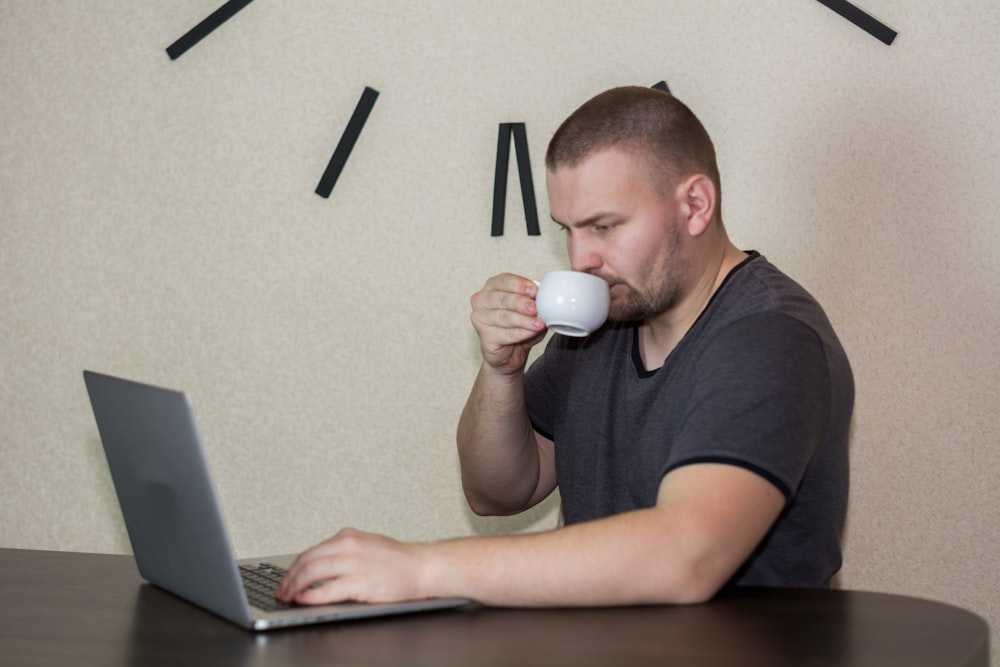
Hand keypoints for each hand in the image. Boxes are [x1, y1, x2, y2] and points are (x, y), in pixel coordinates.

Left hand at [275, 528, 434, 604]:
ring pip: (311, 573)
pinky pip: (327, 590)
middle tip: (282, 590)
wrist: (423, 566)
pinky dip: (310, 596)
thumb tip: (319, 565)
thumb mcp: (367, 545)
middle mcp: (349, 546)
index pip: (310, 552)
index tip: (286, 580)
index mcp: (348, 536)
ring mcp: (354, 563)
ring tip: (288, 597)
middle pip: (306, 561)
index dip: (293, 568)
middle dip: (289, 578)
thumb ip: (343, 551)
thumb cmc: (399, 560)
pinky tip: (303, 599)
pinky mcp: (360, 582)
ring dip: (295, 587)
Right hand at [469, 273, 546, 374]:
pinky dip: (521, 333)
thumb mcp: (530, 309)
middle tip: (535, 308)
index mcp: (492, 286)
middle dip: (521, 303)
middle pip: (502, 299)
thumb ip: (534, 301)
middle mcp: (482, 300)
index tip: (534, 291)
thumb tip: (542, 298)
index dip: (519, 285)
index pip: (504, 281)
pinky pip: (504, 334)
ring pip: (504, 317)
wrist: (511, 352)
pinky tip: (531, 332)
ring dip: (523, 320)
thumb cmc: (518, 326)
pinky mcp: (484, 336)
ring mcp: (480, 318)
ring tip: (538, 323)